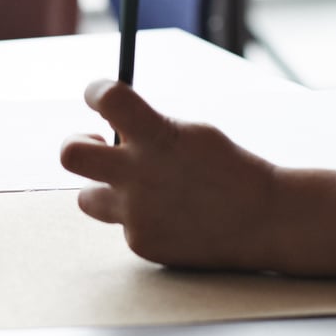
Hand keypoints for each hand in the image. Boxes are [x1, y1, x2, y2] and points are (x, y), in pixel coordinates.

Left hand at [60, 80, 282, 270]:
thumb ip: (150, 130)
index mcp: (158, 136)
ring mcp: (137, 214)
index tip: (98, 96)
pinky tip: (173, 216)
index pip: (109, 100)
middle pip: (71, 154)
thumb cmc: (229, 169)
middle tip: (94, 141)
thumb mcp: (192, 135)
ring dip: (106, 188)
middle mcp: (139, 175)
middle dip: (76, 143)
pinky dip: (141, 217)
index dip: (96, 91)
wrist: (264, 220)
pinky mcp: (141, 243)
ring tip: (140, 187)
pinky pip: (124, 224)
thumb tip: (111, 126)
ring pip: (88, 197)